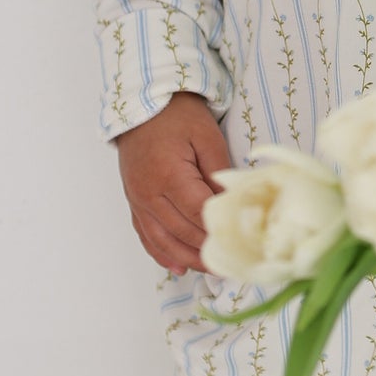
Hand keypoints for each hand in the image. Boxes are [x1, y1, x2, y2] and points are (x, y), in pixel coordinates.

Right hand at [112, 89, 234, 272]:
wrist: (143, 105)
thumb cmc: (178, 116)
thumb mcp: (207, 137)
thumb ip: (219, 172)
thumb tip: (234, 203)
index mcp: (169, 175)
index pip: (198, 213)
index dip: (219, 230)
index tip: (242, 244)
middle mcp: (149, 193)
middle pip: (181, 232)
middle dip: (207, 250)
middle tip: (233, 264)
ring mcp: (138, 200)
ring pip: (163, 240)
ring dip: (187, 258)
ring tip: (210, 270)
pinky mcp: (134, 201)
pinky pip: (146, 234)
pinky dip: (161, 253)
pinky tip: (177, 266)